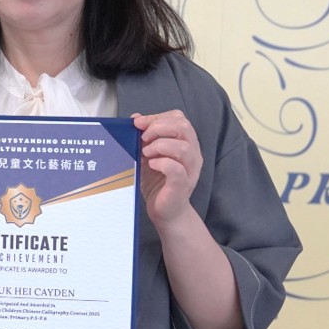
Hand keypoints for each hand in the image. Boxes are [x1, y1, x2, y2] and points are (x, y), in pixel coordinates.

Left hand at [131, 109, 202, 228]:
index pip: (179, 119)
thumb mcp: (148, 155)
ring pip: (183, 147)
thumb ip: (144, 137)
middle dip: (159, 127)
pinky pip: (177, 169)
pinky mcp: (182, 185)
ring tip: (146, 153)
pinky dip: (162, 163)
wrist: (165, 211)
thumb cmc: (158, 183)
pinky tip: (151, 165)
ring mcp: (189, 170)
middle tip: (143, 138)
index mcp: (186, 143)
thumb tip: (136, 118)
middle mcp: (192, 154)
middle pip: (184, 127)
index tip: (138, 124)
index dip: (157, 117)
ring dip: (160, 145)